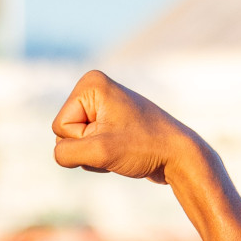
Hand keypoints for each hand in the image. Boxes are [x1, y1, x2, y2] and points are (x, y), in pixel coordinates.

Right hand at [51, 70, 206, 184]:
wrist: (181, 156)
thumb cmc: (144, 148)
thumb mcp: (99, 152)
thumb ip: (65, 153)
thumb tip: (60, 154)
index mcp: (90, 83)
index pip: (60, 126)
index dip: (84, 140)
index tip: (114, 136)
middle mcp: (95, 89)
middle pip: (64, 134)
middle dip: (88, 148)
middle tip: (118, 145)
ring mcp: (102, 106)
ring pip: (75, 144)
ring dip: (95, 155)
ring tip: (122, 149)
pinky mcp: (110, 122)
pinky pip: (88, 147)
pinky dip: (101, 157)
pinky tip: (122, 153)